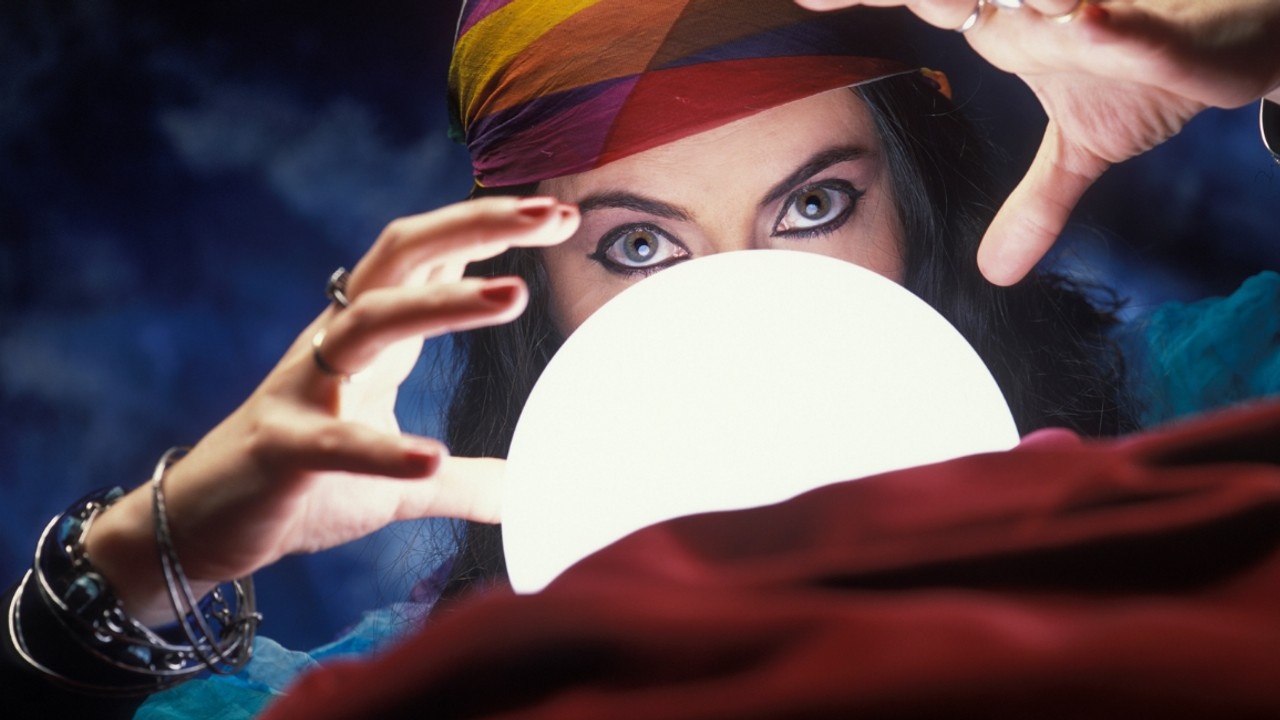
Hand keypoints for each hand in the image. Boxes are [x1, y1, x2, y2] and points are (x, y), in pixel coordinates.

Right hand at [84, 196, 578, 623]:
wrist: (201, 526)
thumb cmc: (303, 485)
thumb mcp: (399, 485)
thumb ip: (462, 483)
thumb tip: (524, 497)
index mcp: (370, 338)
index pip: (432, 259)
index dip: (491, 228)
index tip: (562, 216)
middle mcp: (338, 345)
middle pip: (402, 256)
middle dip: (475, 224)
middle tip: (552, 213)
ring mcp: (305, 390)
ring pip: (370, 321)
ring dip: (441, 304)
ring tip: (514, 295)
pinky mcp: (280, 448)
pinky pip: (332, 441)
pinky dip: (380, 449)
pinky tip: (430, 459)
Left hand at [797, 0, 1279, 283]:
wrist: (1250, 50)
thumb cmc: (1158, 72)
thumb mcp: (1085, 148)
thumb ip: (1036, 205)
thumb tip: (996, 270)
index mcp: (1012, 25)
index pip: (925, 0)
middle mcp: (1042, 7)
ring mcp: (1103, 12)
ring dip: (1009, 1)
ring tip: (952, 7)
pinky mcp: (1169, 35)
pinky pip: (1133, 33)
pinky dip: (1108, 32)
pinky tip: (1077, 24)